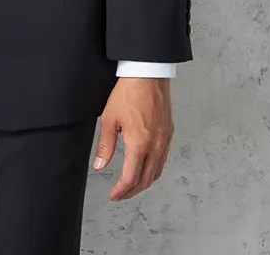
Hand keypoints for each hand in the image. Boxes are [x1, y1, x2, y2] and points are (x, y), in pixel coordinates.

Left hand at [93, 77, 173, 200]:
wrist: (148, 74)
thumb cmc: (129, 92)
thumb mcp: (109, 118)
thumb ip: (105, 145)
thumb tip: (100, 165)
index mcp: (140, 143)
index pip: (131, 177)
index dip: (121, 190)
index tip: (113, 195)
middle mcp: (156, 145)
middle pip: (146, 179)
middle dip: (132, 191)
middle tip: (120, 194)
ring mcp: (165, 139)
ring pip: (157, 171)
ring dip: (144, 182)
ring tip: (132, 185)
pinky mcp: (169, 132)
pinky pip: (163, 159)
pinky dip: (154, 169)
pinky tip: (146, 167)